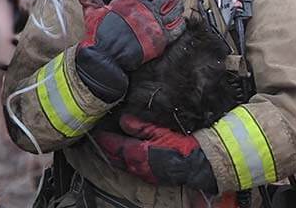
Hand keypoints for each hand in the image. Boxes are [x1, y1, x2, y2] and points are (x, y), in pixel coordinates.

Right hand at [75, 0, 184, 101]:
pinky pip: (179, 25)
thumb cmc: (99, 35)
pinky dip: (178, 20)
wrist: (106, 60)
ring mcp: (157, 24)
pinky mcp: (162, 39)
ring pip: (176, 5)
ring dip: (173, 1)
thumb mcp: (91, 12)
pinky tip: (172, 19)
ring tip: (168, 2)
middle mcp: (148, 9)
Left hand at [95, 114, 217, 193]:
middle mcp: (138, 166)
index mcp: (138, 153)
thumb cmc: (181, 144)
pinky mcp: (150, 175)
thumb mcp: (160, 130)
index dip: (105, 139)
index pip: (116, 146)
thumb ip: (140, 126)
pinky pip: (131, 167)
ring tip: (107, 146)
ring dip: (114, 155)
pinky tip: (124, 155)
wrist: (198, 162)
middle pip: (116, 158)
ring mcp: (144, 173)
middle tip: (98, 140)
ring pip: (123, 164)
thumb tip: (124, 120)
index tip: (97, 132)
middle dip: (106, 149)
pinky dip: (124, 160)